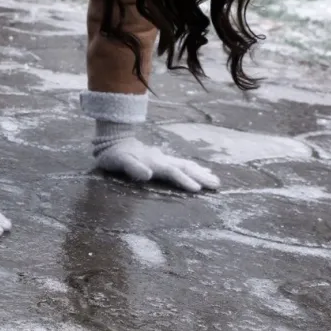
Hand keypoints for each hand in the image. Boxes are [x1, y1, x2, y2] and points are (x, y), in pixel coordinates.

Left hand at [94, 134, 219, 192]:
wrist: (114, 141)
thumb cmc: (114, 155)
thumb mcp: (119, 162)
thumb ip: (132, 167)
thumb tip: (148, 174)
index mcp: (154, 162)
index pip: (172, 171)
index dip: (184, 180)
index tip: (197, 189)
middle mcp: (162, 159)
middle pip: (185, 167)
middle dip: (201, 176)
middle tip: (217, 185)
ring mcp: (164, 158)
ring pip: (187, 165)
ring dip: (201, 172)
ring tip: (216, 180)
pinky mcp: (164, 160)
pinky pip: (183, 164)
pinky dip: (196, 168)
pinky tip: (204, 171)